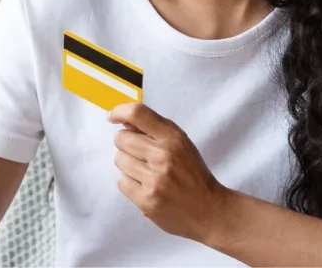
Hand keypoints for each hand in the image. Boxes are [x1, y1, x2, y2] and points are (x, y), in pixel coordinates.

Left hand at [108, 103, 240, 241]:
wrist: (208, 210)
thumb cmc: (193, 174)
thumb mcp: (182, 144)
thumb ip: (155, 130)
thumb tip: (124, 121)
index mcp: (173, 138)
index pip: (138, 114)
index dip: (120, 111)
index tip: (113, 117)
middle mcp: (163, 156)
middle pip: (121, 138)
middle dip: (127, 144)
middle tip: (141, 154)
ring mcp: (154, 179)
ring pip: (119, 160)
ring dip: (128, 165)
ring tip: (146, 172)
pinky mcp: (146, 200)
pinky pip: (121, 181)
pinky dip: (130, 183)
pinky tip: (145, 186)